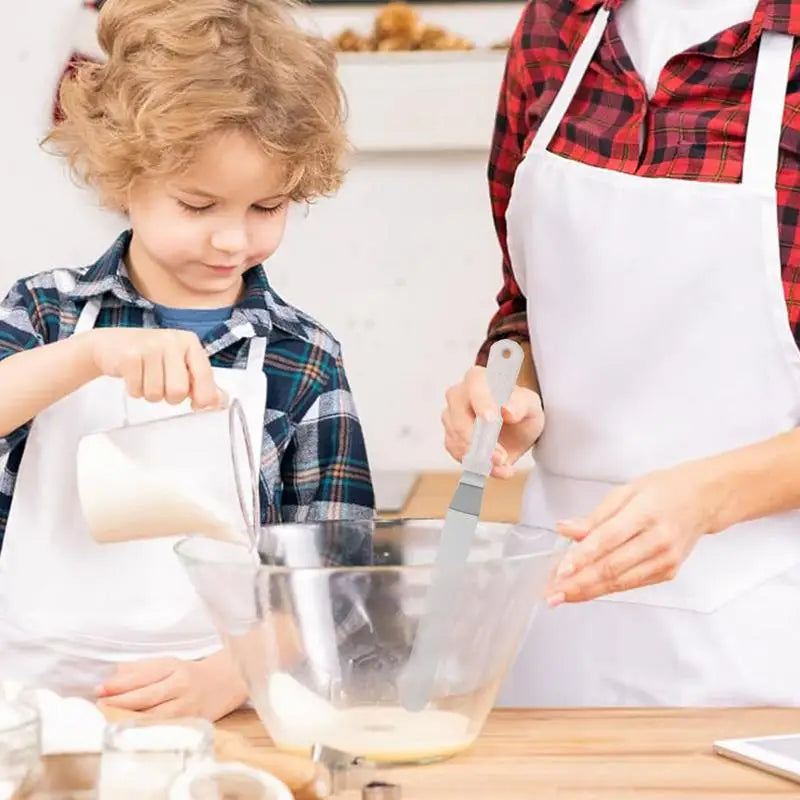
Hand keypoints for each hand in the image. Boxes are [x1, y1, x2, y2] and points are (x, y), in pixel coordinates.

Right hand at [87, 328, 223, 408]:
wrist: (110, 345)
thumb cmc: (150, 357)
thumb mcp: (179, 364)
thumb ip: (201, 382)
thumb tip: (220, 402)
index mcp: (189, 342)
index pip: (205, 376)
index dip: (203, 396)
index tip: (198, 404)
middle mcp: (172, 340)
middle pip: (179, 391)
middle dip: (170, 397)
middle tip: (162, 385)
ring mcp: (150, 346)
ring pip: (157, 394)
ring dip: (150, 394)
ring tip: (146, 378)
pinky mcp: (129, 356)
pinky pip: (137, 391)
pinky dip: (134, 390)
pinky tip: (133, 376)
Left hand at [96, 653, 247, 720]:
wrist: (223, 682)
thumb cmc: (188, 674)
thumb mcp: (167, 664)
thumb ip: (141, 669)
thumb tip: (113, 675)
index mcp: (173, 667)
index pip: (143, 675)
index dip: (120, 683)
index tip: (100, 689)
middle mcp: (181, 685)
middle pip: (147, 696)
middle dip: (120, 702)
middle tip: (99, 705)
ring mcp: (187, 706)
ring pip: (154, 715)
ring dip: (130, 718)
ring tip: (109, 719)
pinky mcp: (191, 723)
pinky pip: (164, 728)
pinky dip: (146, 730)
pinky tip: (131, 730)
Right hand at [443, 365, 543, 478]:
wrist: (517, 431)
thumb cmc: (521, 411)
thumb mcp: (531, 406)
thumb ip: (522, 404)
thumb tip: (507, 410)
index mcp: (479, 378)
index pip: (475, 386)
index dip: (481, 403)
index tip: (491, 421)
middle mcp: (459, 395)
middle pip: (458, 416)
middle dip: (479, 440)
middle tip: (500, 457)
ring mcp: (451, 417)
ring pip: (456, 437)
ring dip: (479, 457)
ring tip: (504, 465)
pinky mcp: (450, 437)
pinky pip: (456, 452)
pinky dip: (475, 464)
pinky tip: (495, 468)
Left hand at [546, 459, 725, 604]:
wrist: (703, 500)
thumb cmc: (663, 490)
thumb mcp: (626, 491)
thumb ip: (595, 516)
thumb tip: (565, 529)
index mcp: (645, 513)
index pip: (608, 539)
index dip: (582, 557)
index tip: (559, 570)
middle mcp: (658, 540)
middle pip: (612, 567)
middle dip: (579, 583)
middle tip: (552, 593)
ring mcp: (666, 560)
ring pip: (620, 582)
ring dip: (588, 591)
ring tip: (561, 596)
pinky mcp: (668, 573)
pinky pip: (631, 584)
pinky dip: (606, 589)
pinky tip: (585, 590)